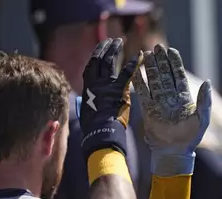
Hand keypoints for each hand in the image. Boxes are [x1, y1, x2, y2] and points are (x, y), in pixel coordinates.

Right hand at [79, 38, 141, 156]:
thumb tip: (82, 101)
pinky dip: (133, 64)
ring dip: (114, 50)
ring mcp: (106, 85)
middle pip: (98, 60)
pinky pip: (126, 74)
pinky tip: (139, 55)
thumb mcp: (86, 113)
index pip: (91, 67)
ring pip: (109, 62)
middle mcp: (94, 83)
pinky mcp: (118, 90)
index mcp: (87, 88)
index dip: (96, 56)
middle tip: (112, 41)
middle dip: (105, 48)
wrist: (101, 134)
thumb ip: (86, 103)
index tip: (101, 48)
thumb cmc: (94, 128)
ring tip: (119, 42)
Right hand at [132, 44, 211, 176]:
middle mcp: (171, 98)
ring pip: (154, 81)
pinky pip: (143, 93)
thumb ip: (204, 100)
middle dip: (161, 61)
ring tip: (146, 54)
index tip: (171, 50)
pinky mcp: (148, 109)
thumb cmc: (191, 138)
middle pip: (165, 75)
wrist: (174, 152)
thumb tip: (207, 81)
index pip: (179, 76)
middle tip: (157, 47)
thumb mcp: (202, 118)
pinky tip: (136, 70)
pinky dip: (139, 81)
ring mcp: (159, 102)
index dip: (175, 63)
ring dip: (150, 68)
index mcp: (185, 98)